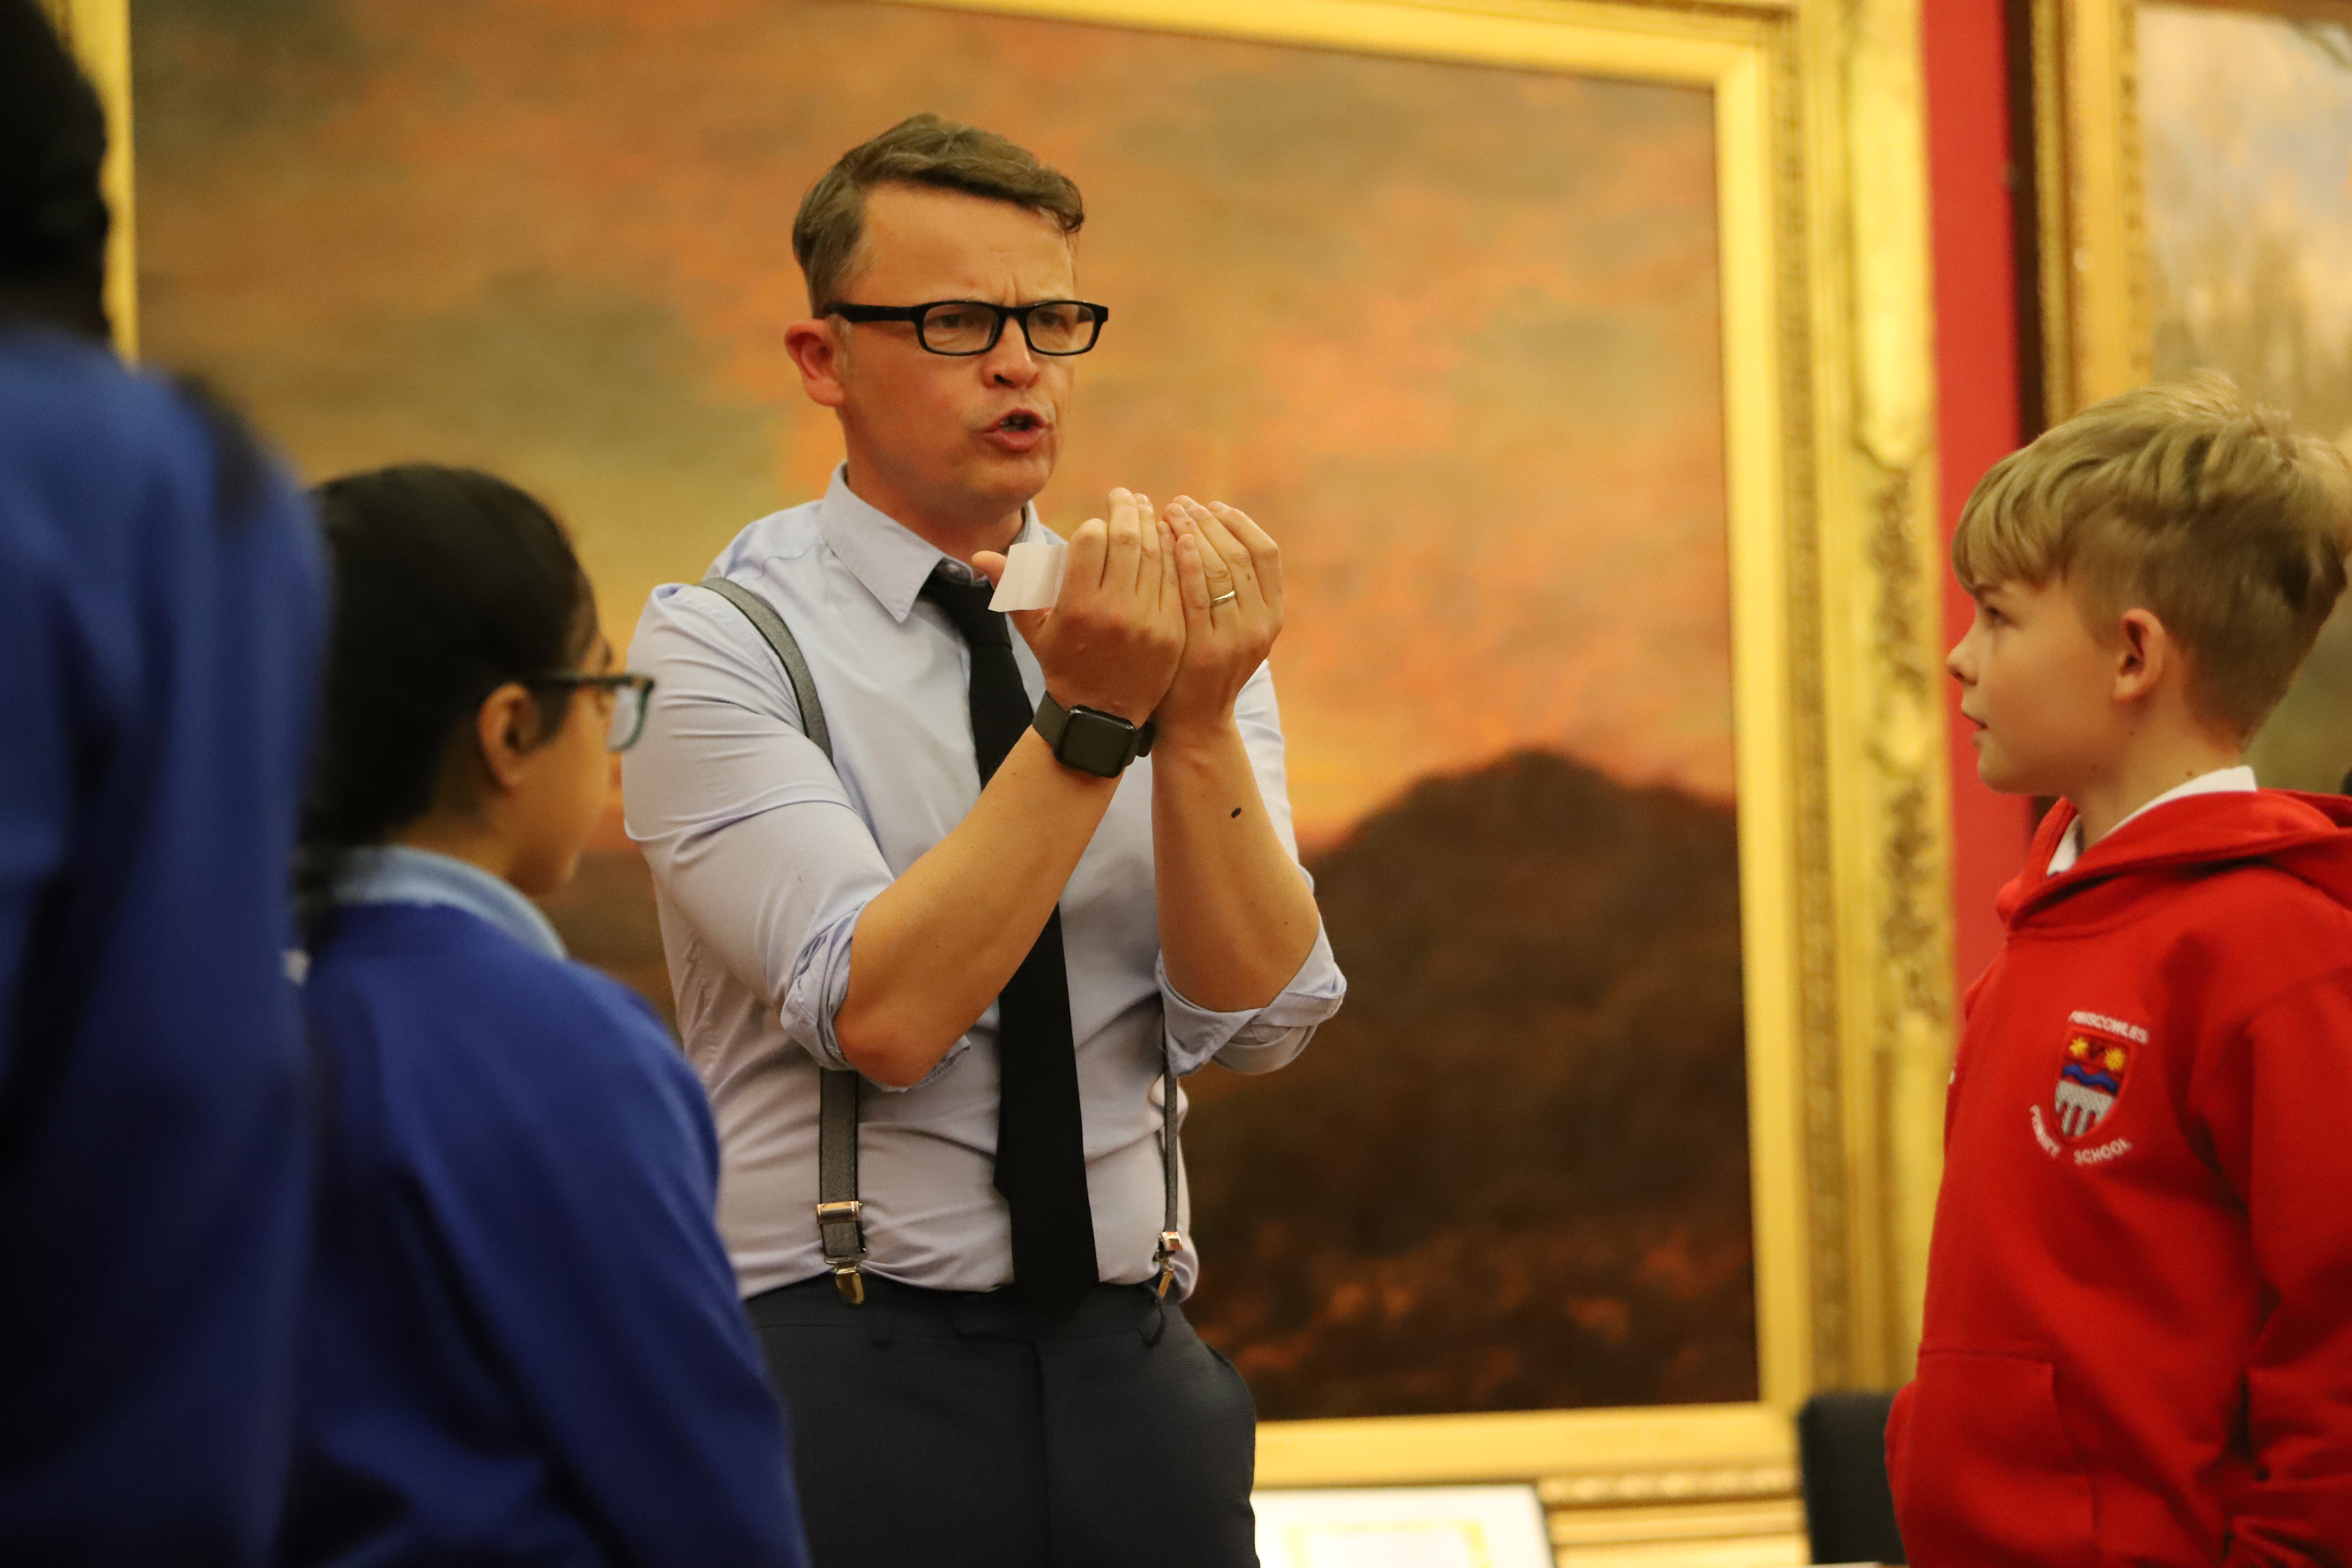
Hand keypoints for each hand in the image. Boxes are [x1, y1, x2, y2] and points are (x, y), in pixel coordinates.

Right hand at [973, 488, 1183, 725]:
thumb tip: (979, 557)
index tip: (1098, 523)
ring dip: (1154, 527)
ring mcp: (1148, 622)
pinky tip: (1172, 538)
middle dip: (1129, 511)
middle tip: (1129, 496)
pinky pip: (1177, 582)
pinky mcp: (1173, 632)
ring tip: (1149, 509)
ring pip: (1157, 557)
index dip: (1095, 526)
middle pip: (1128, 541)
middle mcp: (1114, 611)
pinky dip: (1175, 555)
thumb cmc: (1064, 666)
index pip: (1091, 540)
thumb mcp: (1035, 630)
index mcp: (1077, 606)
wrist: (1101, 717)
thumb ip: (1013, 589)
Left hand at [1157, 497, 1282, 744]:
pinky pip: (1198, 594)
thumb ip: (1234, 590)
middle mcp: (1261, 624)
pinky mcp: (1207, 649)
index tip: (1212, 505)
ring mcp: (1236, 638)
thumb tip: (1213, 531)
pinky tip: (1170, 540)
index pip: (1266, 553)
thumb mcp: (1232, 628)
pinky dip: (1186, 561)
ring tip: (1169, 513)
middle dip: (1209, 522)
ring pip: (1221, 568)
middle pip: (1240, 555)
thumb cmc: (1203, 666)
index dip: (1240, 523)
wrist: (1195, 722)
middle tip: (1181, 502)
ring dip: (1194, 533)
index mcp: (1272, 615)